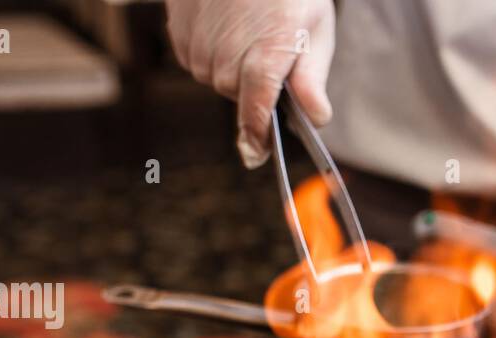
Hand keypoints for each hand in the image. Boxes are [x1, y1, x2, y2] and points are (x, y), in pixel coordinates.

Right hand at [166, 0, 335, 167]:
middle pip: (237, 94)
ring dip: (232, 64)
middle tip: (270, 47)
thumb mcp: (315, 26)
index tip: (257, 154)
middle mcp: (227, 52)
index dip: (258, 134)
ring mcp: (198, 40)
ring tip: (247, 28)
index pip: (257, 109)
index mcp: (267, 53)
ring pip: (215, 77)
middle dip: (254, 83)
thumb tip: (317, 117)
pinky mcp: (178, 30)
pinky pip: (196, 59)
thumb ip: (312, 78)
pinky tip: (225, 23)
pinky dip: (211, 50)